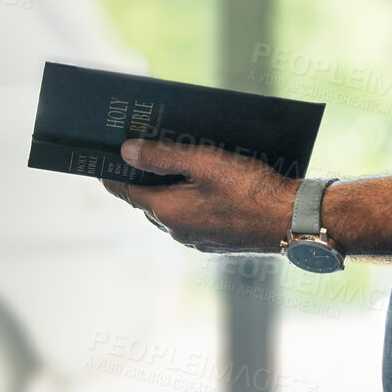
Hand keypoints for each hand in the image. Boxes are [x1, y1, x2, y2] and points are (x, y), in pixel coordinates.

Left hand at [99, 140, 299, 253]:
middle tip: (138, 151)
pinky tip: (202, 182)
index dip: (112, 174)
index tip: (100, 160)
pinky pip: (192, 217)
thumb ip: (162, 156)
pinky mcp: (217, 240)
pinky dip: (188, 199)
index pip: (126, 192)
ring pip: (171, 209)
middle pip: (148, 201)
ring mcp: (197, 238)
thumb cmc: (250, 188)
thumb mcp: (204, 162)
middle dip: (142, 178)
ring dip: (168, 188)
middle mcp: (177, 230)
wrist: (292, 219)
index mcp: (168, 212)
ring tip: (172, 162)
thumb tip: (126, 152)